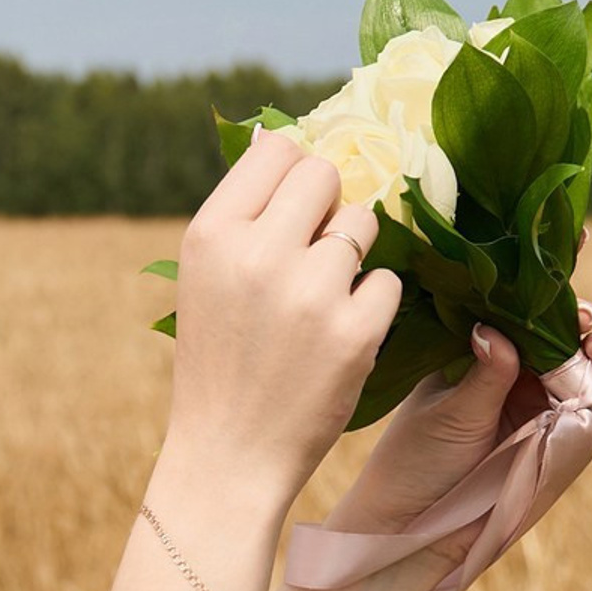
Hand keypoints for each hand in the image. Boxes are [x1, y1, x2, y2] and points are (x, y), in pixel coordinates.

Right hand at [164, 126, 401, 509]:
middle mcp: (256, 252)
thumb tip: (284, 139)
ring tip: (320, 299)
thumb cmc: (220, 356)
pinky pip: (386, 281)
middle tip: (314, 250)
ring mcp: (307, 291)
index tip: (295, 204)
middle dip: (329, 206)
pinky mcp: (353, 330)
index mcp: (210, 234)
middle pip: (325, 175)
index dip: (294, 171)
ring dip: (353, 254)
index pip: (276, 149)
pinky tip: (338, 334)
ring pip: (364, 224)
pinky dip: (370, 305)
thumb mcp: (205, 277)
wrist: (229, 452)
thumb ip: (244, 215)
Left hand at [324, 260, 591, 561]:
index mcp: (478, 351)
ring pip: (585, 364)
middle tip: (581, 320)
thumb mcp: (447, 412)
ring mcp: (543, 403)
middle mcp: (515, 371)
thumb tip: (497, 329)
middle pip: (560, 331)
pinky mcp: (564, 437)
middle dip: (578, 318)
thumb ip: (483, 374)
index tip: (579, 238)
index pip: (516, 304)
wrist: (419, 525)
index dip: (545, 276)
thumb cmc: (418, 460)